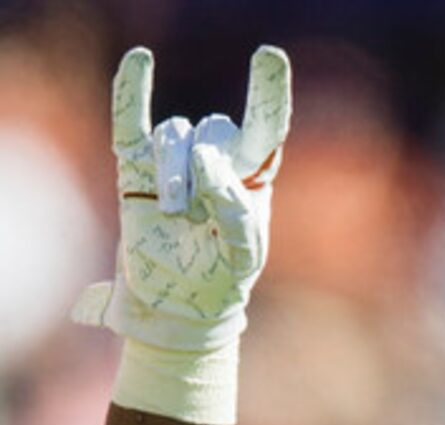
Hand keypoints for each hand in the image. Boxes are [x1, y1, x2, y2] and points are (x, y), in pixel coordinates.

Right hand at [72, 45, 290, 351]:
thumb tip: (207, 163)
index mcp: (252, 177)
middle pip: (212, 130)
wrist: (179, 304)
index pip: (267, 126)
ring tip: (170, 211)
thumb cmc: (221, 280)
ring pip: (174, 135)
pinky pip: (132, 121)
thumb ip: (236, 214)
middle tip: (192, 209)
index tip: (268, 57)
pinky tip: (140, 61)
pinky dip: (132, 92)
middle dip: (201, 168)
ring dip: (172, 172)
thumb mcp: (242, 257)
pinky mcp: (137, 167)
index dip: (268, 93)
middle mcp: (216, 162)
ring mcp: (176, 163)